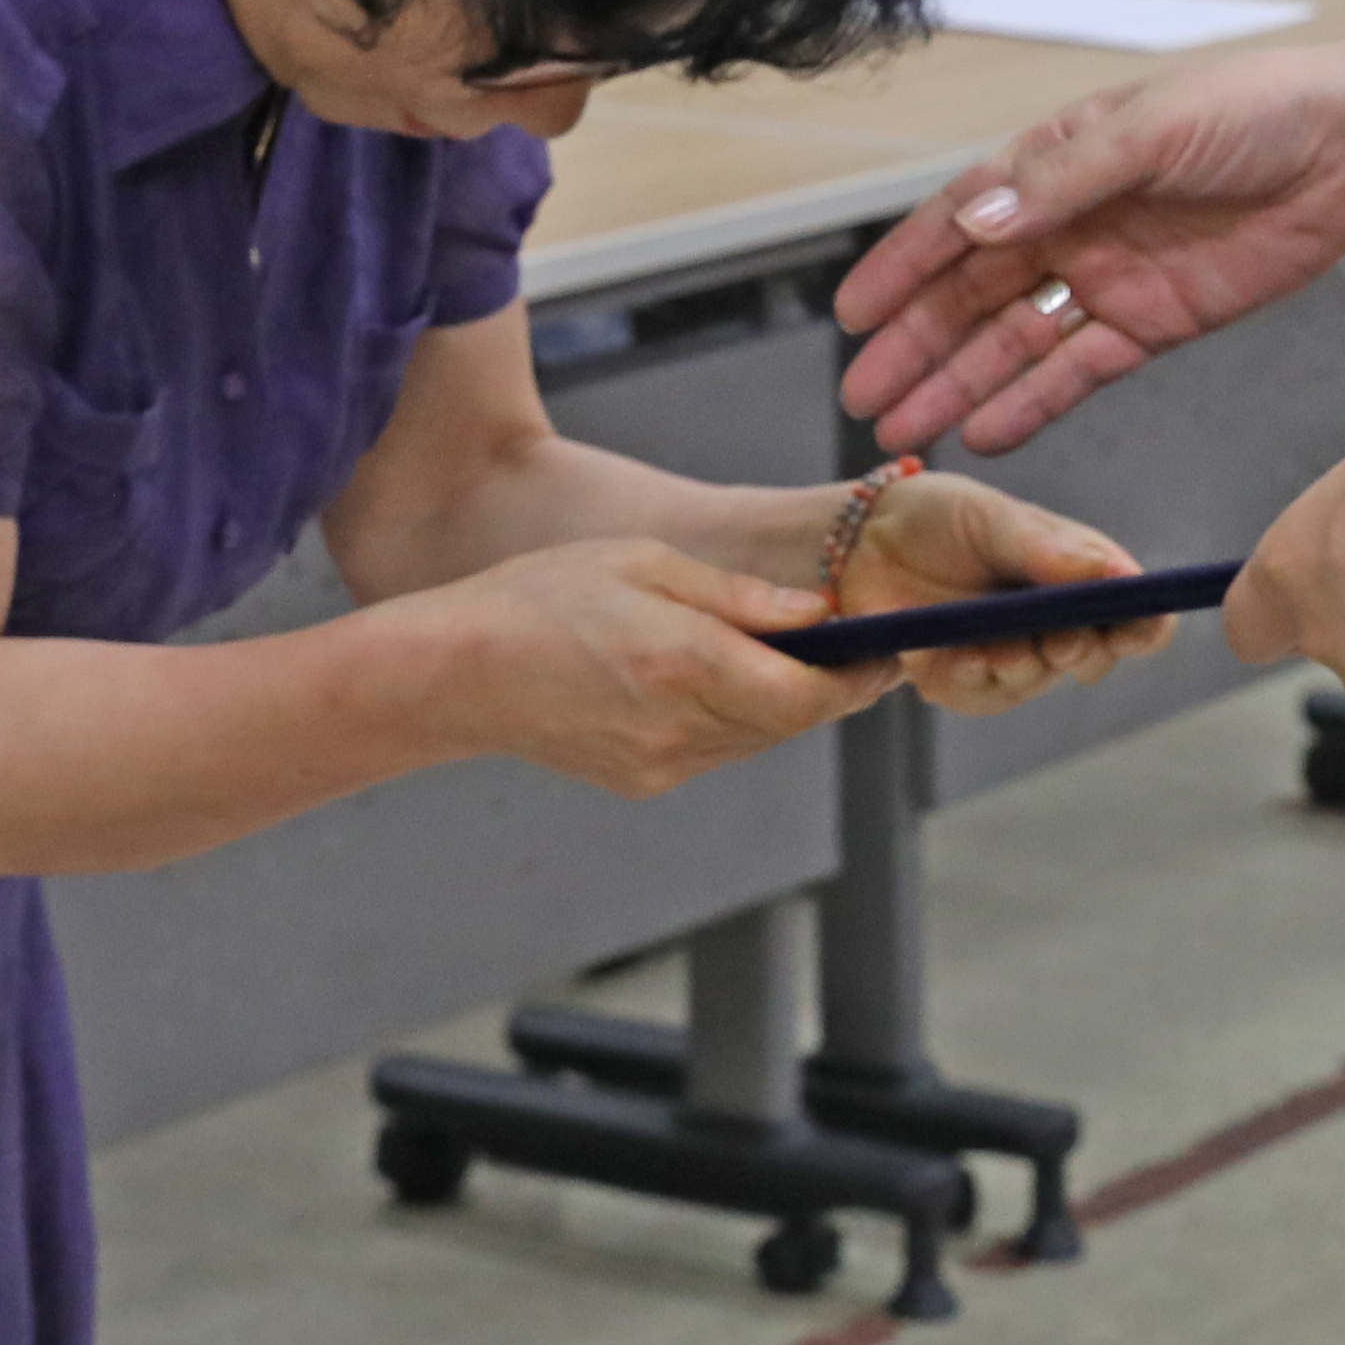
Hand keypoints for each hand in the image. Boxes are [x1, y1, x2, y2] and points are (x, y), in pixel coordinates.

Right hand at [411, 538, 861, 795]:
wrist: (457, 670)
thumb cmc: (544, 594)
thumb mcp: (646, 563)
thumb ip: (739, 597)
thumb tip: (819, 617)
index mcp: (685, 663)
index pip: (808, 695)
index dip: (859, 678)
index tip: (887, 650)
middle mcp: (680, 726)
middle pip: (792, 720)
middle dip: (830, 687)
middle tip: (856, 647)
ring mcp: (661, 764)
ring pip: (758, 738)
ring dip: (784, 702)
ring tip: (788, 655)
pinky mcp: (643, 781)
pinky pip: (716, 749)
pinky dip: (735, 717)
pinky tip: (717, 678)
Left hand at [830, 473, 1151, 714]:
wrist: (859, 541)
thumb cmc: (938, 516)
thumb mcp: (990, 517)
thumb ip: (1046, 548)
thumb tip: (1113, 573)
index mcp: (1078, 574)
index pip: (1136, 612)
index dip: (1147, 623)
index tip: (1141, 622)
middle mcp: (1054, 621)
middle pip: (1097, 657)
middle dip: (1082, 650)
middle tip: (1064, 638)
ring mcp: (1012, 655)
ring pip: (1039, 680)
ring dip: (1023, 665)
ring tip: (997, 648)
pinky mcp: (965, 680)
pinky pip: (984, 697)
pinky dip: (974, 680)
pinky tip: (961, 658)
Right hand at [834, 31, 1344, 452]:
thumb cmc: (1254, 111)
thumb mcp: (1151, 131)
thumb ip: (1064, 182)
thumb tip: (977, 221)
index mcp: (1056, 163)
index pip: (958, 220)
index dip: (902, 268)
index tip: (852, 315)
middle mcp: (1069, 224)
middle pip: (973, 295)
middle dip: (914, 346)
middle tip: (862, 398)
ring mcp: (1108, 278)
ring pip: (1014, 342)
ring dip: (959, 384)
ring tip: (903, 431)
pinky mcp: (1155, 323)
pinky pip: (1079, 370)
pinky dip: (1032, 402)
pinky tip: (986, 432)